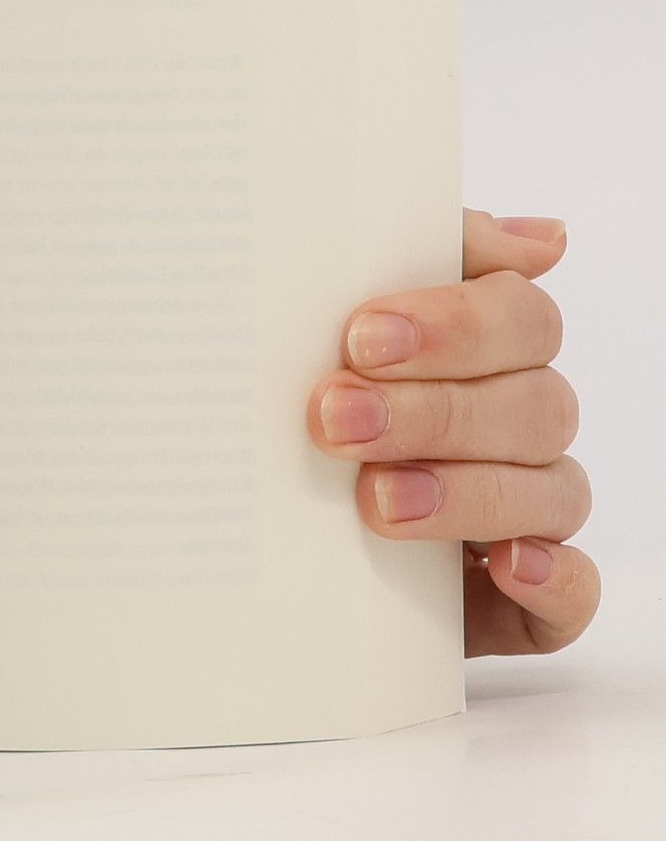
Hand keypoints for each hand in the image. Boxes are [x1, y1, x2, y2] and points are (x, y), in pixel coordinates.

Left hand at [307, 210, 596, 654]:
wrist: (267, 546)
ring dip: (465, 491)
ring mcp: (529, 513)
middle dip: (432, 410)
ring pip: (551, 490)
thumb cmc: (304, 411)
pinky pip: (574, 591)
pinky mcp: (528, 602)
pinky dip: (550, 577)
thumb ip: (410, 260)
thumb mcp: (324, 332)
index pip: (518, 316)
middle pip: (531, 402)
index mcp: (486, 353)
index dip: (453, 325)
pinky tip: (504, 564)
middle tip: (336, 418)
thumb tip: (543, 238)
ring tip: (377, 500)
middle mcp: (518, 425)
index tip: (361, 337)